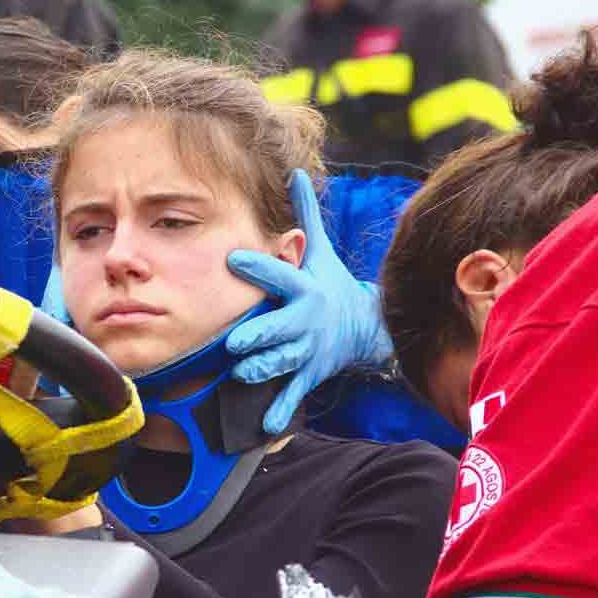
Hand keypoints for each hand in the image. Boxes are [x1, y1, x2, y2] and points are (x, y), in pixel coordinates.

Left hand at [225, 169, 392, 434]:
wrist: (364, 327)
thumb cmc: (328, 284)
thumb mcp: (321, 251)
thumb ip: (303, 218)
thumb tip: (295, 172)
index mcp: (304, 288)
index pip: (280, 274)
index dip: (258, 265)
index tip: (232, 257)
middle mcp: (306, 321)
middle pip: (282, 327)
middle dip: (260, 334)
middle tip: (235, 341)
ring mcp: (308, 350)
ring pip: (285, 362)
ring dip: (265, 369)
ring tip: (242, 375)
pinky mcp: (309, 374)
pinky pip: (293, 392)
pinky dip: (279, 410)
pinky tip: (263, 425)